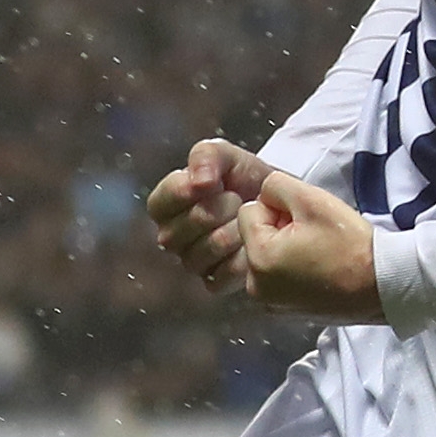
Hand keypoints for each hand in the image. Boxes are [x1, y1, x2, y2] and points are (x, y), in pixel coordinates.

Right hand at [146, 140, 253, 293]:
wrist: (277, 202)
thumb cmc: (244, 177)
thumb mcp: (225, 154)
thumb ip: (205, 157)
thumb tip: (199, 182)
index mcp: (166, 205)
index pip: (158, 206)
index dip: (183, 194)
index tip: (211, 183)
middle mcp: (173, 237)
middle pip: (176, 235)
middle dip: (212, 212)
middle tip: (235, 199)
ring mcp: (193, 262)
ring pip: (198, 257)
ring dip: (229, 234)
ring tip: (246, 219)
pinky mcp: (215, 281)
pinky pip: (219, 277)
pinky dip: (240, 260)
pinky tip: (251, 243)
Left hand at [148, 141, 381, 324]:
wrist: (383, 285)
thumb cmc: (349, 243)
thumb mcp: (312, 199)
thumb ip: (276, 186)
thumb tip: (264, 195)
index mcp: (259, 259)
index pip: (248, 211)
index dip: (277, 207)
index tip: (305, 219)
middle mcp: (256, 287)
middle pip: (255, 236)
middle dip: (278, 229)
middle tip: (315, 235)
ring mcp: (269, 303)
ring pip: (266, 256)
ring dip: (285, 248)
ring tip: (319, 252)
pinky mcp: (284, 313)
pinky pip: (277, 277)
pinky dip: (292, 270)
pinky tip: (319, 269)